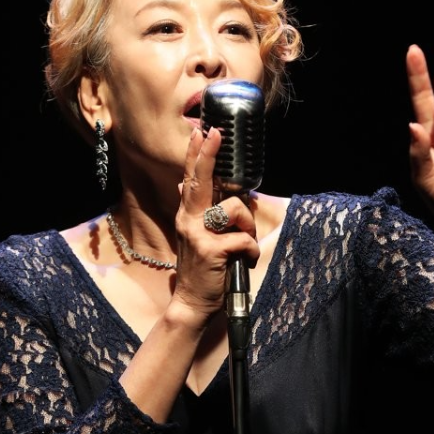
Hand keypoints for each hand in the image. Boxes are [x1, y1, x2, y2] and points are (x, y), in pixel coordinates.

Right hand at [173, 126, 259, 319]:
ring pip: (233, 210)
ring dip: (248, 224)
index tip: (204, 131)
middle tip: (215, 133)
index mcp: (187, 216)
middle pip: (200, 181)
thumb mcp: (193, 236)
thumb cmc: (201, 269)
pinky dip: (250, 250)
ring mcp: (198, 235)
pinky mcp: (211, 250)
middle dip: (208, 156)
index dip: (197, 154)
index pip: (191, 179)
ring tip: (244, 242)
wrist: (192, 302)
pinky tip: (246, 260)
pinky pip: (243, 239)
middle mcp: (188, 220)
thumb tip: (183, 183)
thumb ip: (193, 211)